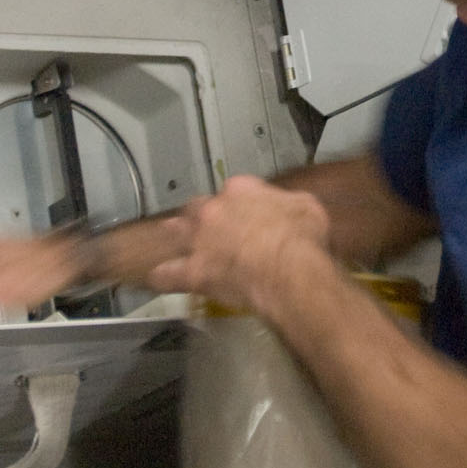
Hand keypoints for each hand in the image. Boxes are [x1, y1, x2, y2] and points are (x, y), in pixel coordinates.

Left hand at [143, 176, 334, 314]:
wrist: (290, 271)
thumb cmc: (302, 238)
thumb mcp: (307, 207)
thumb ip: (288, 202)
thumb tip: (286, 205)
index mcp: (240, 189)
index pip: (232, 189)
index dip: (239, 202)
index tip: (246, 213)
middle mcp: (213, 210)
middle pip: (197, 207)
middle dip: (201, 214)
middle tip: (210, 226)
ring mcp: (199, 241)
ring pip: (176, 232)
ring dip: (176, 235)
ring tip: (174, 237)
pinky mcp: (193, 272)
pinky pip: (166, 275)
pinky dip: (163, 276)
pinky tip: (159, 278)